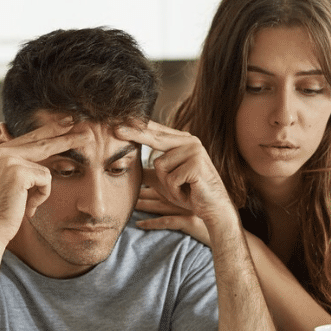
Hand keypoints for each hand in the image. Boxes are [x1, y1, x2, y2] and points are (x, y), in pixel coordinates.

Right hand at [0, 117, 88, 249]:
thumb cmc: (4, 211)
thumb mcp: (12, 183)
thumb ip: (23, 165)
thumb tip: (42, 159)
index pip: (31, 137)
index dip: (51, 130)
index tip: (68, 122)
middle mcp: (1, 151)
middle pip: (42, 141)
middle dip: (67, 137)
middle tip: (87, 132)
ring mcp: (8, 159)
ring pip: (46, 169)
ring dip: (41, 191)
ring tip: (25, 205)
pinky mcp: (18, 172)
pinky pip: (46, 180)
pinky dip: (41, 196)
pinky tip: (26, 206)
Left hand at [117, 121, 236, 233]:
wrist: (215, 207)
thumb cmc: (190, 192)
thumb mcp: (169, 177)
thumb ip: (153, 168)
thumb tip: (133, 165)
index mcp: (184, 141)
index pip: (157, 132)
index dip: (138, 128)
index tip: (119, 123)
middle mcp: (190, 142)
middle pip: (155, 138)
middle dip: (135, 135)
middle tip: (116, 130)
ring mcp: (194, 151)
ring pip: (160, 166)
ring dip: (167, 184)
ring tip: (182, 188)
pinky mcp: (195, 165)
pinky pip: (170, 179)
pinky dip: (175, 192)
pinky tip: (188, 192)